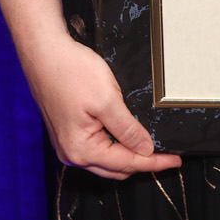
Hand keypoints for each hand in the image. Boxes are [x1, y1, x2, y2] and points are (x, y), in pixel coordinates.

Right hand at [21, 35, 182, 179]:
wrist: (43, 52)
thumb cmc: (70, 71)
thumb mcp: (108, 100)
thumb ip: (128, 129)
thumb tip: (145, 149)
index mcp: (81, 150)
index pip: (127, 163)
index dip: (154, 162)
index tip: (175, 160)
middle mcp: (71, 153)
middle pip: (116, 167)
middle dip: (142, 162)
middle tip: (166, 153)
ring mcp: (67, 144)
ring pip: (106, 159)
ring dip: (127, 154)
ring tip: (150, 145)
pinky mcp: (67, 131)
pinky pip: (95, 147)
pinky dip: (114, 146)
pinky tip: (126, 135)